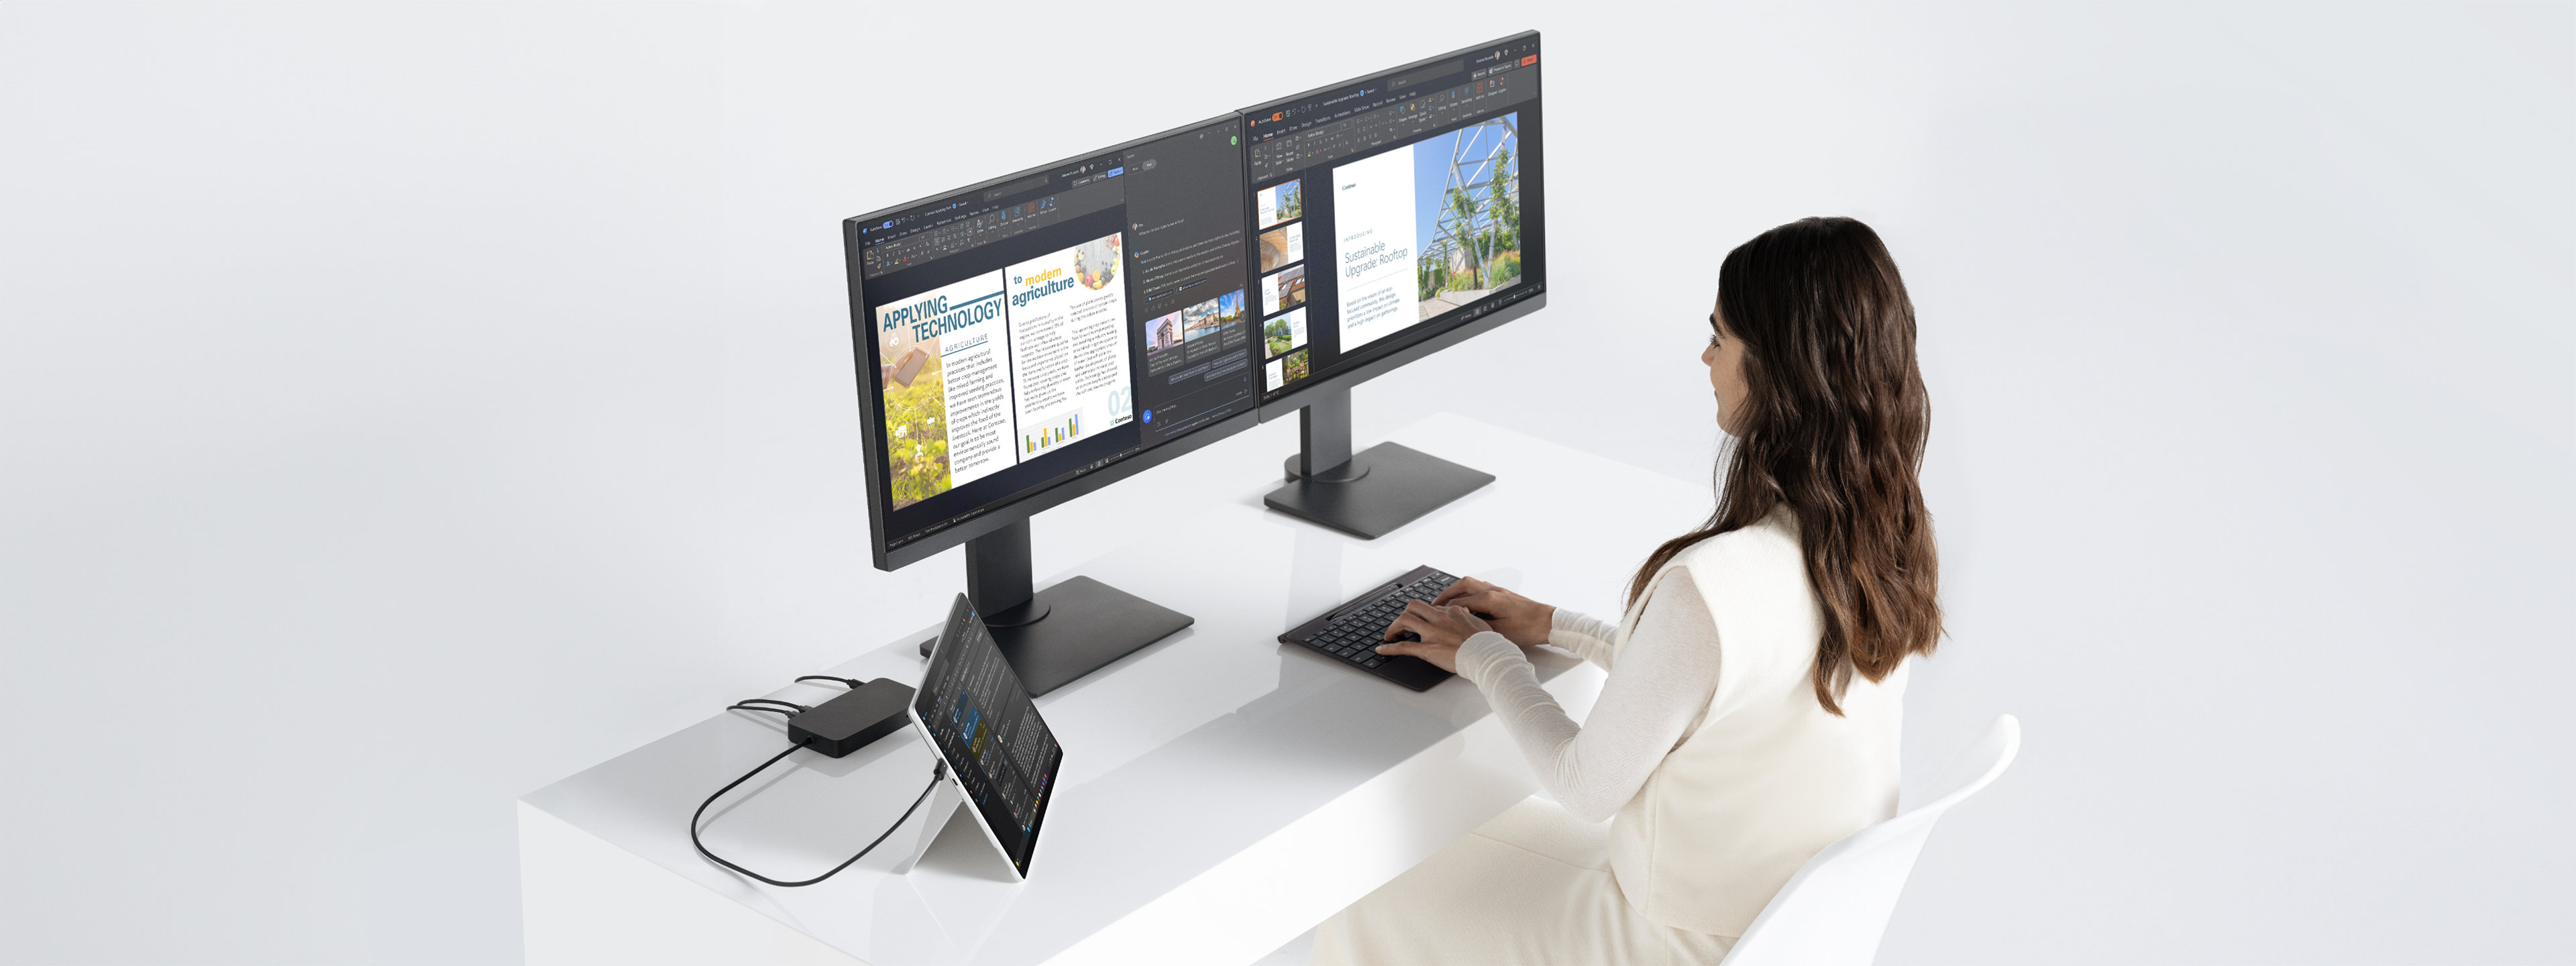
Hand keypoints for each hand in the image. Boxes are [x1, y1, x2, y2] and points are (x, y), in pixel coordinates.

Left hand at [1375, 601, 1493, 672]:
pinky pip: (1403, 647)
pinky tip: (1382, 649)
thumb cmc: (1487, 643)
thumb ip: (1467, 615)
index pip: (1432, 607)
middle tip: (1401, 624)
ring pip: (1404, 621)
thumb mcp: (1478, 622)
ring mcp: (1432, 633)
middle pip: (1413, 607)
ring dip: (1394, 627)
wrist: (1487, 655)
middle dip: (1404, 614)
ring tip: (1390, 635)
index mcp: (1452, 612)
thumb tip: (1464, 610)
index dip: (1424, 614)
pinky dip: (1389, 648)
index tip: (1421, 619)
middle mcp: (1439, 619)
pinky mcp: (1427, 649)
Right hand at [1430, 577, 1555, 648]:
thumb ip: (1477, 627)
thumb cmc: (1527, 628)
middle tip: (1433, 605)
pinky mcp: (1502, 594)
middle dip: (1445, 595)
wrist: (1548, 622)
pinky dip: (1467, 592)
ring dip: (1456, 591)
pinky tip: (1465, 601)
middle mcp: (1491, 590)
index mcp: (1489, 599)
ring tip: (1445, 602)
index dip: (1444, 611)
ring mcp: (1497, 590)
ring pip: (1470, 584)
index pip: (1459, 603)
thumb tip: (1460, 626)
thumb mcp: (1499, 633)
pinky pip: (1479, 587)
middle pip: (1461, 586)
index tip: (1434, 617)